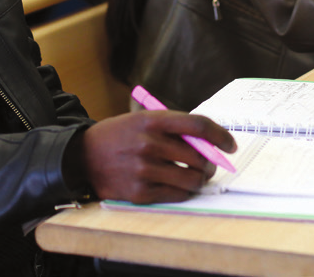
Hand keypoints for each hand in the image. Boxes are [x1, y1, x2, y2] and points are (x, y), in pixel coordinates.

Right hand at [76, 111, 235, 203]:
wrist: (82, 156)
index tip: (230, 144)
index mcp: (153, 120)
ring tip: (195, 176)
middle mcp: (149, 143)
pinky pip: (177, 195)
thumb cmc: (120, 136)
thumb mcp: (143, 119)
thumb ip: (174, 128)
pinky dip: (184, 191)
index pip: (198, 125)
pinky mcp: (139, 192)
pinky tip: (179, 185)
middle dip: (211, 163)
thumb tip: (209, 142)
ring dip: (199, 179)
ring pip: (192, 179)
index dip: (220, 135)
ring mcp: (144, 169)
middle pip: (199, 156)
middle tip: (209, 165)